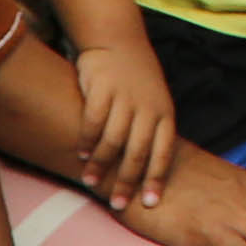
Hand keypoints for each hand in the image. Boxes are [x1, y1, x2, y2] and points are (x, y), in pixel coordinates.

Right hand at [67, 33, 179, 212]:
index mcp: (164, 113)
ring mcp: (125, 97)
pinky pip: (94, 121)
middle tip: (117, 203)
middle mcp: (147, 107)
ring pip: (114, 140)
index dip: (157, 178)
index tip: (149, 203)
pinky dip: (88, 140)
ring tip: (91, 181)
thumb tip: (146, 171)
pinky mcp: (103, 88)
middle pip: (138, 151)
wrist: (118, 41)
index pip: (164, 151)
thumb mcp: (154, 103)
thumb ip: (150, 131)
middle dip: (128, 181)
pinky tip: (81, 153)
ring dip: (102, 164)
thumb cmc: (136, 81)